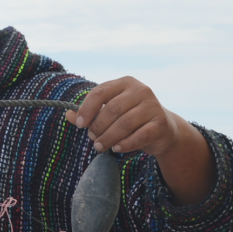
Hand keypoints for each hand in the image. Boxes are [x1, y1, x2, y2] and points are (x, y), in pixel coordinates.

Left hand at [65, 77, 213, 204]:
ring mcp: (153, 106)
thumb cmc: (130, 118)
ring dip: (108, 137)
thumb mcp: (109, 113)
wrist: (163, 128)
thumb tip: (69, 114)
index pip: (100, 92)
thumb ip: (90, 113)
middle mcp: (141, 90)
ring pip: (124, 123)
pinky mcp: (161, 123)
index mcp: (125, 83)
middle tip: (92, 138)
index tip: (80, 124)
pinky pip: (139, 135)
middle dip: (98, 126)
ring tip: (100, 146)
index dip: (87, 109)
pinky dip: (125, 144)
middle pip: (112, 109)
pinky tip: (116, 148)